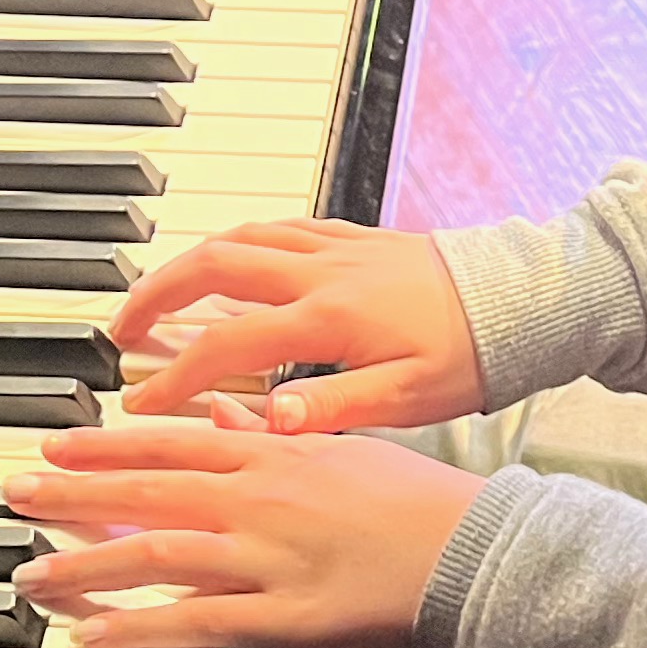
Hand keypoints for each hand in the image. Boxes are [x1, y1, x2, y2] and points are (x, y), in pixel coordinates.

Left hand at [6, 413, 482, 647]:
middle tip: (15, 495)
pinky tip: (95, 634)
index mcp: (271, 455)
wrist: (469, 551)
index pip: (169, 443)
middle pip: (144, 492)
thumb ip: (271, 433)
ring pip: (154, 554)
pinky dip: (139, 628)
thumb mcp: (340, 445)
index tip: (56, 445)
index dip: (105, 445)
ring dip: (84, 564)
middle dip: (72, 494)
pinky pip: (193, 622)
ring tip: (32, 574)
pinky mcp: (278, 616)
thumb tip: (221, 414)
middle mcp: (256, 499)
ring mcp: (263, 558)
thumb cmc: (412, 501)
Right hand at [115, 217, 483, 428]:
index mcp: (328, 317)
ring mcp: (335, 247)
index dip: (175, 376)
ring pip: (240, 236)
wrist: (525, 299)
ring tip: (160, 292)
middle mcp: (321, 271)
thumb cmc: (472, 354)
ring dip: (190, 261)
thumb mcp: (409, 398)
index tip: (142, 402)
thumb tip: (273, 421)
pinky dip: (239, 242)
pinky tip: (232, 261)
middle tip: (121, 326)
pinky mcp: (354, 237)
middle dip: (156, 293)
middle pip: (212, 266)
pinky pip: (278, 226)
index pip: (226, 345)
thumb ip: (335, 407)